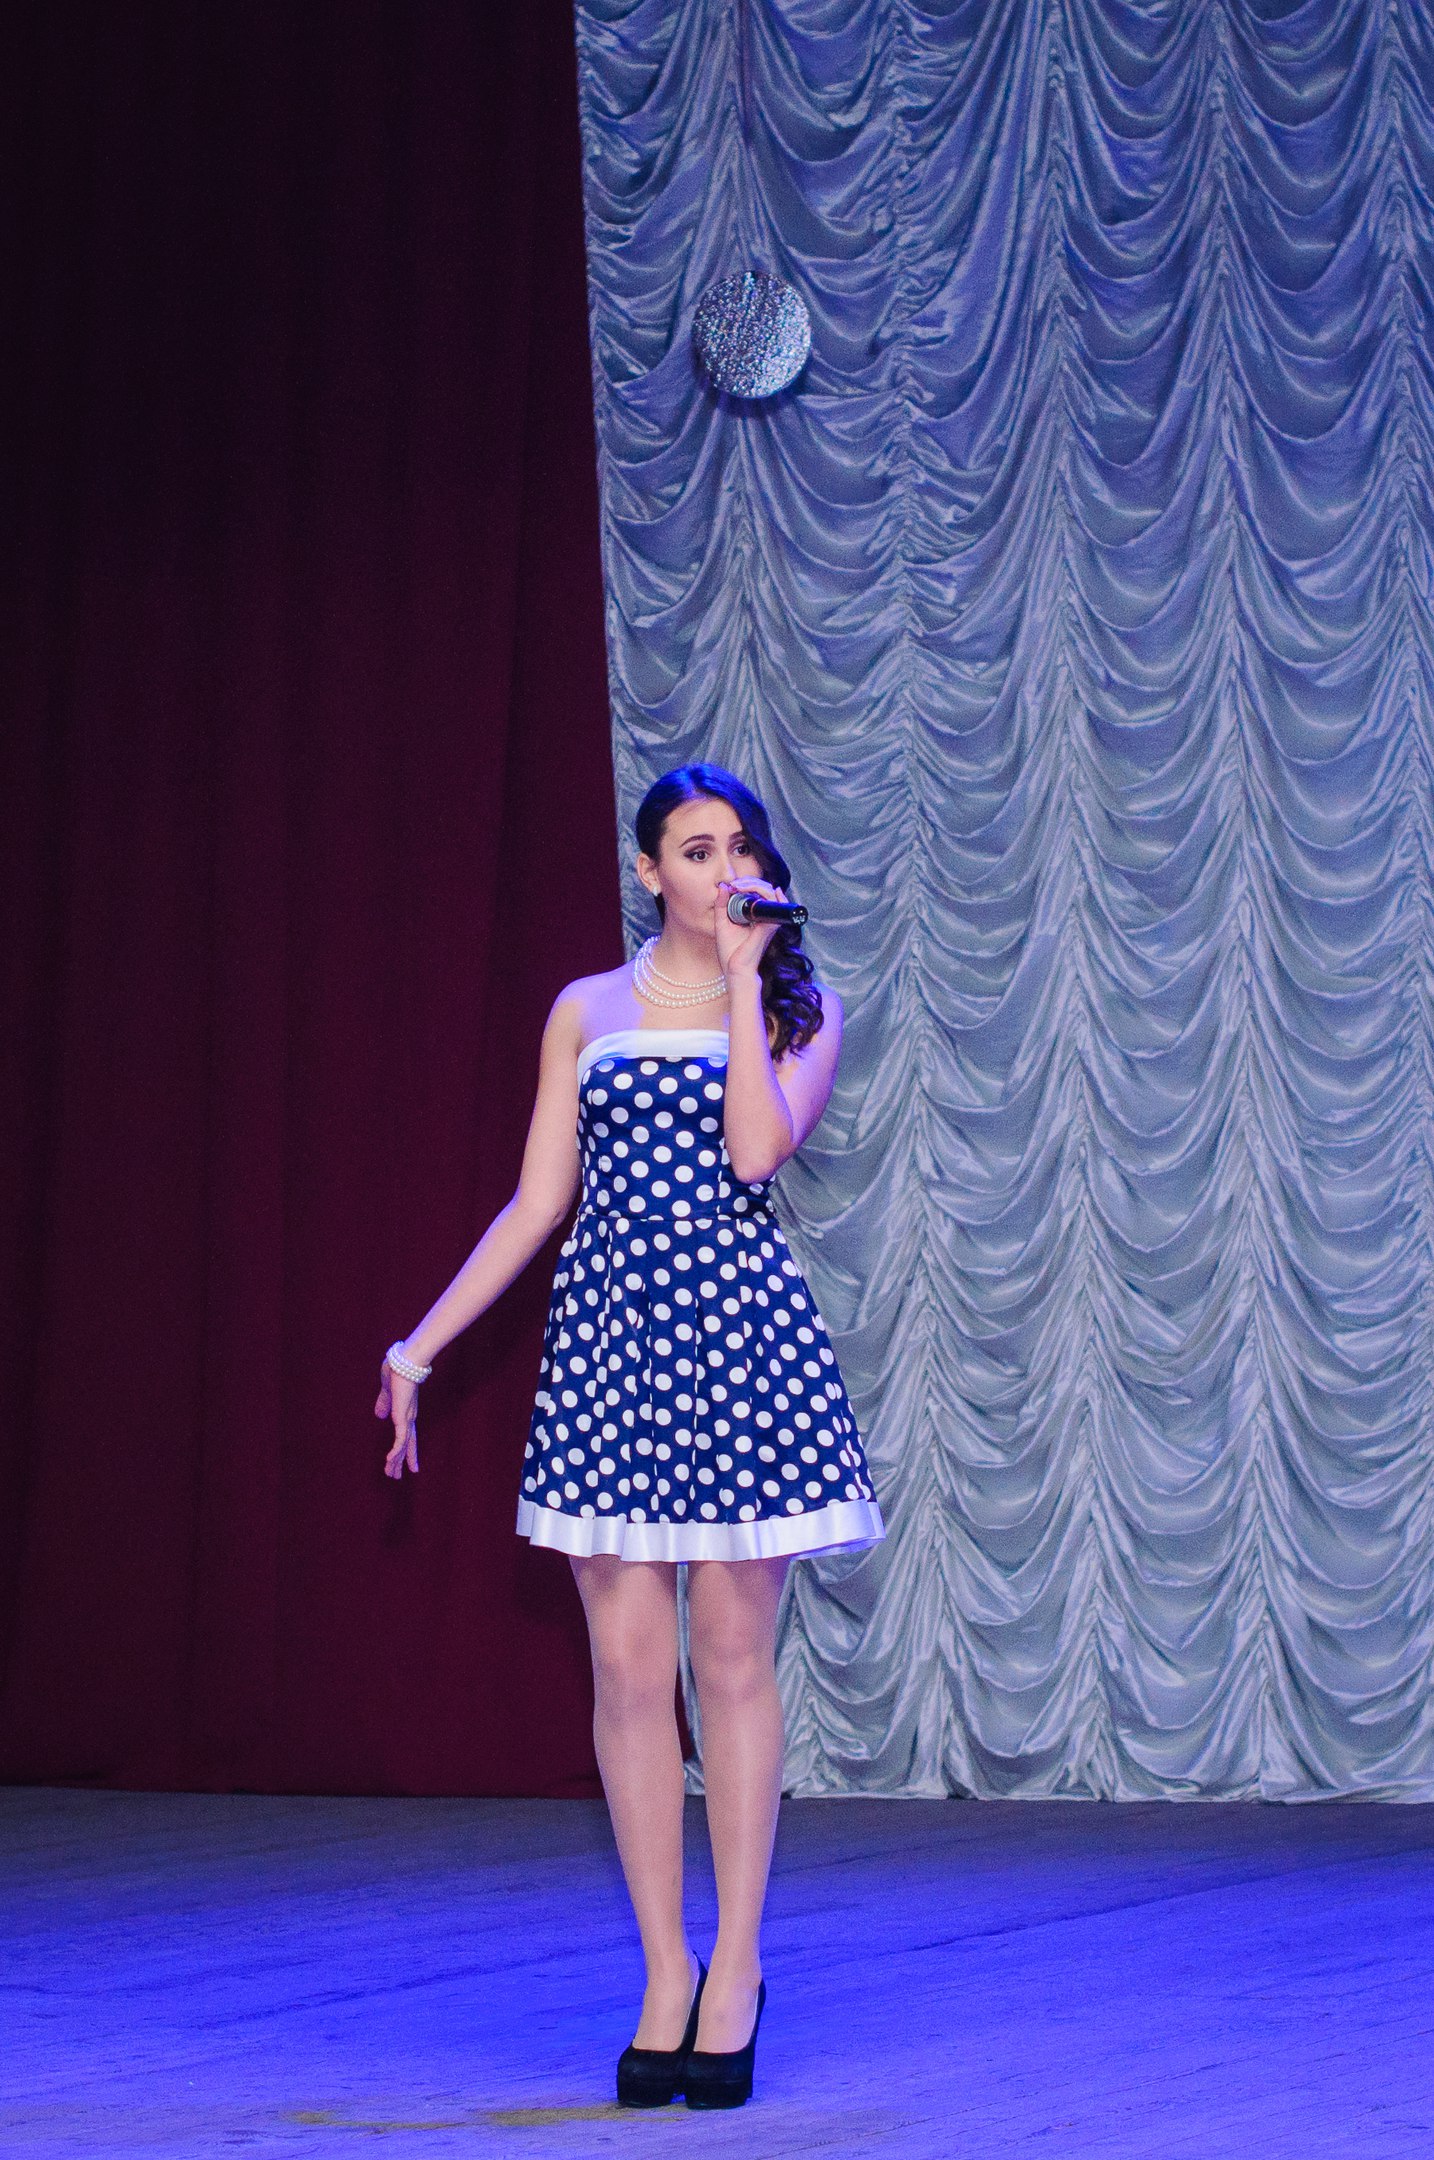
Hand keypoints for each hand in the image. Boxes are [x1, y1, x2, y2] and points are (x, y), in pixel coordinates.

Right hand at [375, 1358, 419, 1477]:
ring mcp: (407, 1417)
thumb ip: (384, 1403)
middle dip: (402, 1461)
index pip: (407, 1436)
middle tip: (398, 1477)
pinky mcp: (403, 1416)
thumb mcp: (387, 1391)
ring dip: (396, 1461)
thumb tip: (379, 1415)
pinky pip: (400, 1439)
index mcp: (406, 1411)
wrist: (404, 1361)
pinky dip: (395, 1451)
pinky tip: (391, 1461)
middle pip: (407, 1445)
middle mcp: (409, 1417)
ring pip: (403, 1446)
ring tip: (392, 1475)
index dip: (407, 1451)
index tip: (409, 1465)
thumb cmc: (397, 1370)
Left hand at [715, 876, 784, 979]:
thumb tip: (723, 886)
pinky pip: (773, 903)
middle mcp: (765, 917)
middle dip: (750, 881)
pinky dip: (763, 892)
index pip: (759, 893)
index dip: (747, 884)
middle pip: (765, 890)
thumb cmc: (730, 952)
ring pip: (770, 892)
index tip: (731, 886)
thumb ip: (722, 905)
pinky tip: (748, 889)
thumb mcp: (722, 923)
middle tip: (735, 884)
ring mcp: (769, 921)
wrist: (735, 970)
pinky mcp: (769, 925)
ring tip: (739, 885)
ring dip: (755, 884)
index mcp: (755, 917)